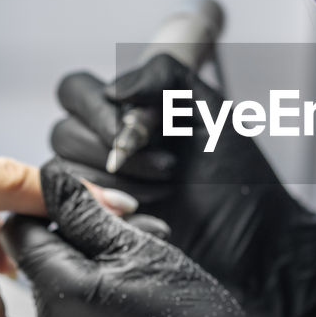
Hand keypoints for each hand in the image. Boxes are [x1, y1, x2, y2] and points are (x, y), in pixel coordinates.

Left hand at [1, 161, 315, 316]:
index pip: (20, 231)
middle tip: (131, 233)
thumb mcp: (140, 248)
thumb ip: (86, 213)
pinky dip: (101, 297)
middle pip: (42, 259)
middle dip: (81, 238)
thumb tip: (50, 179)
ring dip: (96, 266)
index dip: (50, 209)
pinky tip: (141, 298)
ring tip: (145, 266)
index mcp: (60, 291)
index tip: (88, 206)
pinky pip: (77, 316)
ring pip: (63, 286)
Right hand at [51, 55, 315, 316]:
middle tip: (168, 169)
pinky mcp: (95, 227)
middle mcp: (104, 146)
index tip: (135, 130)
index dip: (97, 110)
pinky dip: (107, 213)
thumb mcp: (210, 108)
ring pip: (60, 174)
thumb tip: (111, 89)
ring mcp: (97, 188)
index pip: (75, 91)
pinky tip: (151, 218)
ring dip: (114, 183)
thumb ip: (164, 76)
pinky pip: (67, 215)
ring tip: (165, 193)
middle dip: (113, 152)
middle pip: (63, 133)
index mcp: (127, 110)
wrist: (255, 240)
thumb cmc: (240, 177)